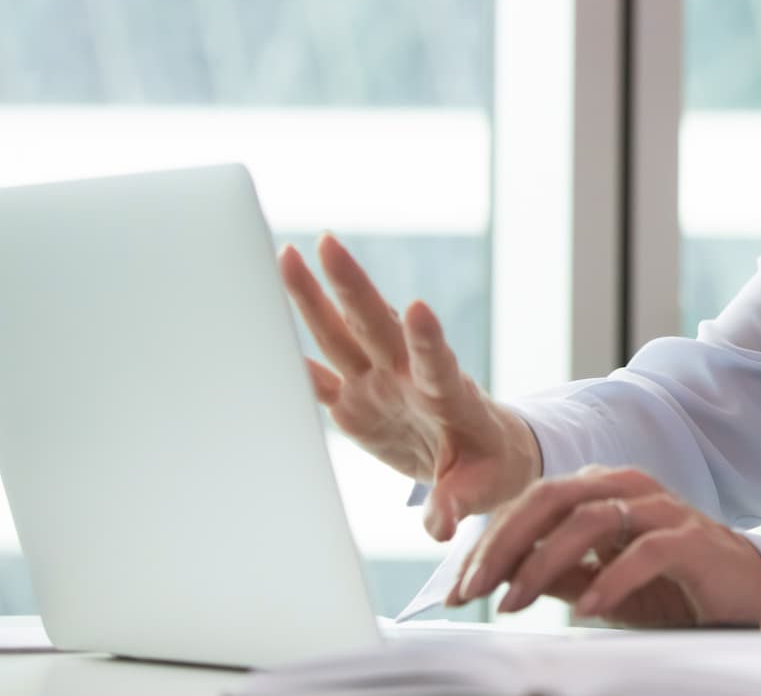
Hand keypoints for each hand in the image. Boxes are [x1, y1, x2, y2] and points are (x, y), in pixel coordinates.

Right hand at [279, 233, 540, 538]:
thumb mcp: (485, 486)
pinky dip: (292, 355)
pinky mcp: (354, 401)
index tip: (418, 308)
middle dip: (351, 286)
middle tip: (327, 243)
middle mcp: (407, 378)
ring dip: (316, 296)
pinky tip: (261, 323)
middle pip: (376, 326)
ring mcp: (377, 384)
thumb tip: (441, 526)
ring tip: (288, 254)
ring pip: (342, 333)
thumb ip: (459, 501)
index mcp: (447, 394)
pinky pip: (319, 373)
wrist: (479, 456)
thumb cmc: (490, 467)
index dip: (427, 338)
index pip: (436, 361)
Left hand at [447, 466, 760, 627]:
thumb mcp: (599, 582)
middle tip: (474, 590)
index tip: (459, 588)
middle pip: (554, 498)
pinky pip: (645, 551)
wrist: (744, 595)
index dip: (490, 542)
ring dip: (544, 562)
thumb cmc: (671, 586)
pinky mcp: (693, 540)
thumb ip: (556, 572)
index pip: (534, 502)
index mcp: (603, 490)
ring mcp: (663, 510)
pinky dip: (610, 579)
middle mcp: (630, 489)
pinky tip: (585, 607)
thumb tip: (498, 579)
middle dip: (505, 544)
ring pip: (591, 519)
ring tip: (516, 602)